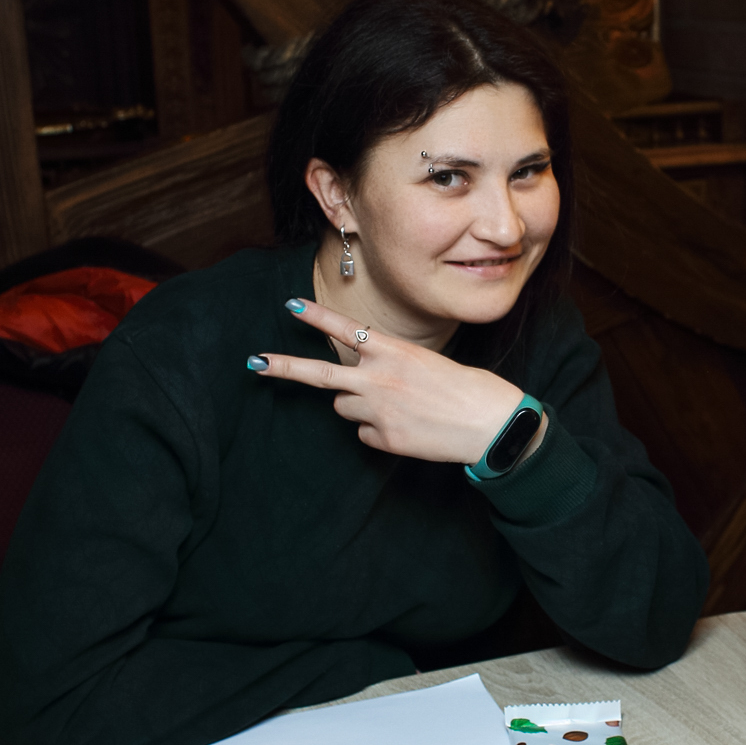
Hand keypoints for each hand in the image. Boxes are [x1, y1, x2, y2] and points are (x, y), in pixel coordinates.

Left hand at [250, 299, 526, 463]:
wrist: (490, 424)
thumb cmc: (465, 389)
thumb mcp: (425, 362)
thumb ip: (388, 366)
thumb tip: (358, 385)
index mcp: (393, 351)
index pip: (346, 329)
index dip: (317, 316)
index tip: (291, 305)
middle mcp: (378, 378)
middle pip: (320, 374)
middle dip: (284, 367)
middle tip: (255, 364)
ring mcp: (377, 409)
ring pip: (343, 408)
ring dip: (358, 406)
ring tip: (396, 407)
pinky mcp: (383, 439)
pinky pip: (365, 433)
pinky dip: (379, 431)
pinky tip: (407, 428)